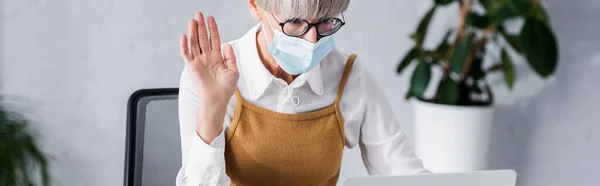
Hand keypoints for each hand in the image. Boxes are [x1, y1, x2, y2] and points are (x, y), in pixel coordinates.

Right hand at [180, 12, 237, 142]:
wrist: (217, 99)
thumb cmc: (226, 88)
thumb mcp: (234, 70)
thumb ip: (230, 57)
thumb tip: (227, 44)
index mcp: (217, 57)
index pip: (214, 39)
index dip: (212, 28)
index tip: (210, 18)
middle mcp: (207, 57)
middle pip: (203, 38)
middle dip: (201, 26)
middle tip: (198, 14)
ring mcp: (198, 61)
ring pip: (194, 43)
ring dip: (193, 32)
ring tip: (192, 21)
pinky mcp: (191, 67)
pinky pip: (186, 54)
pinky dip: (184, 45)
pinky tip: (185, 36)